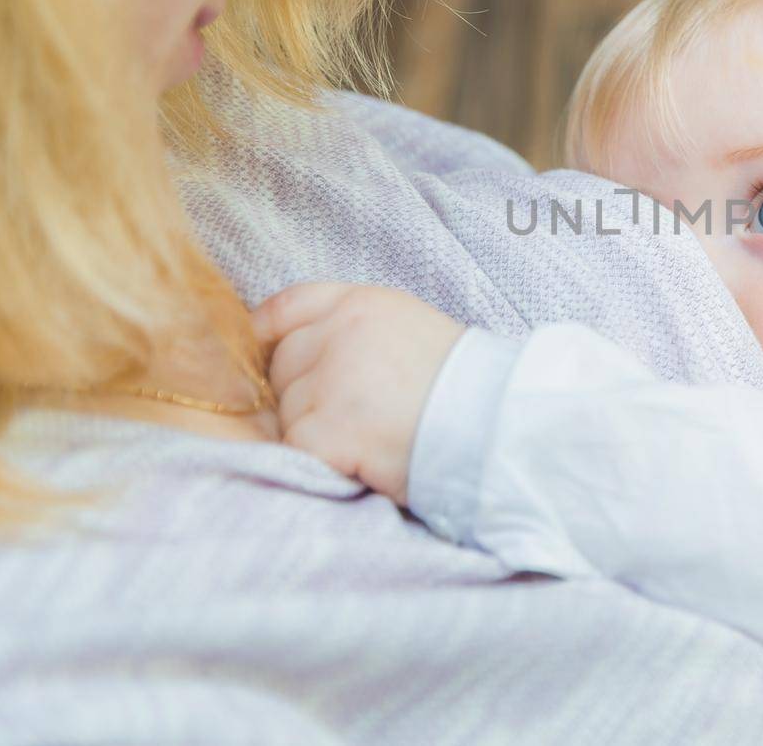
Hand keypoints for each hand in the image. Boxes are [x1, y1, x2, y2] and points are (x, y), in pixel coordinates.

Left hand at [252, 282, 465, 502]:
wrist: (496, 425)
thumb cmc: (463, 384)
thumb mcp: (412, 328)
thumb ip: (356, 328)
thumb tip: (299, 348)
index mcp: (362, 304)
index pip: (290, 306)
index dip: (269, 333)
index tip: (266, 353)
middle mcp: (341, 334)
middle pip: (282, 365)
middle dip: (301, 393)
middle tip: (348, 415)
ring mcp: (332, 381)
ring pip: (287, 412)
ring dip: (314, 431)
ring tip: (364, 438)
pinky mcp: (329, 429)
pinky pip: (298, 447)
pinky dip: (321, 460)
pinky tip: (358, 459)